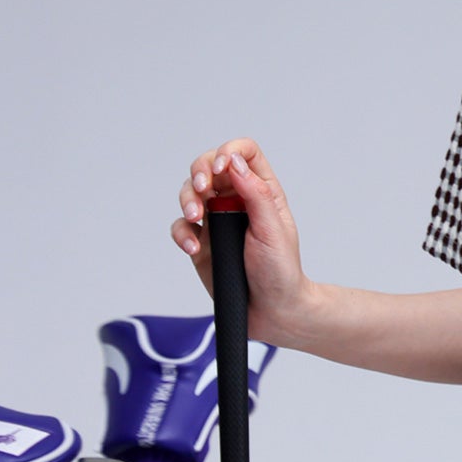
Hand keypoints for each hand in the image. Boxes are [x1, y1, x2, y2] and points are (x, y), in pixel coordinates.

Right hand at [171, 137, 314, 346]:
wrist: (271, 310)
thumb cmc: (280, 271)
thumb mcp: (273, 229)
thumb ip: (255, 194)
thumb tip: (234, 162)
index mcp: (262, 192)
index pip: (244, 154)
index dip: (228, 152)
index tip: (221, 168)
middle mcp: (237, 201)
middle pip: (209, 167)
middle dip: (199, 172)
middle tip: (202, 188)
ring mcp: (217, 220)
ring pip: (189, 193)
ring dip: (186, 199)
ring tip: (195, 217)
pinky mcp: (201, 242)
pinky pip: (181, 228)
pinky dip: (182, 234)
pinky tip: (194, 248)